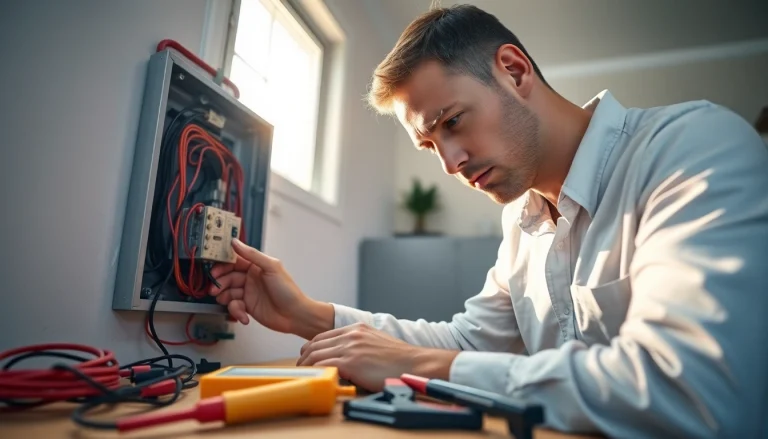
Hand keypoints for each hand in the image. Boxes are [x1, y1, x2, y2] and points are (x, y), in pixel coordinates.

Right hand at [208, 239, 333, 338]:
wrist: (295, 315)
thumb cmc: (288, 290)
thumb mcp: (271, 267)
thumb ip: (252, 254)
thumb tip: (235, 242)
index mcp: (256, 266)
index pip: (234, 261)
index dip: (222, 265)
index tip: (214, 270)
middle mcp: (251, 278)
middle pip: (228, 277)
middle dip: (220, 283)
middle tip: (214, 289)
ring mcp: (249, 293)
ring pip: (228, 292)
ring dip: (224, 297)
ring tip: (226, 301)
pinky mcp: (248, 307)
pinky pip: (235, 306)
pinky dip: (236, 311)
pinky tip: (243, 315)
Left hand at [296, 323, 458, 390]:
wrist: (414, 363)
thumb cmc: (400, 359)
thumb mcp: (377, 342)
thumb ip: (361, 345)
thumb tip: (351, 357)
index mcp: (357, 328)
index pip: (324, 336)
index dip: (312, 347)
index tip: (307, 356)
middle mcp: (351, 335)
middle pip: (316, 344)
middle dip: (305, 357)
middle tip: (301, 368)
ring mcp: (350, 347)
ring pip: (316, 355)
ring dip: (306, 366)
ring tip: (304, 375)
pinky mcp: (351, 362)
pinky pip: (324, 366)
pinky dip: (316, 373)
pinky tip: (315, 379)